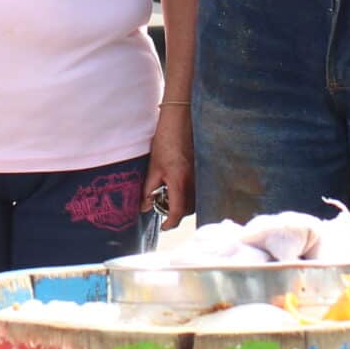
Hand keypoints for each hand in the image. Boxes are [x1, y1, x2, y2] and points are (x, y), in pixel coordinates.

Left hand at [143, 105, 193, 227]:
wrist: (181, 122)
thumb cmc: (165, 142)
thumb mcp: (153, 168)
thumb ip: (149, 190)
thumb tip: (145, 207)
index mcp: (179, 183)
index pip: (178, 213)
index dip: (170, 223)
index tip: (163, 226)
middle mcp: (194, 183)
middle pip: (187, 210)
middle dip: (175, 213)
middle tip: (161, 205)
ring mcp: (201, 178)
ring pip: (195, 201)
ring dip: (183, 204)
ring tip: (168, 193)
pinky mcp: (204, 172)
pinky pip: (198, 191)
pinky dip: (189, 194)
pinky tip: (178, 185)